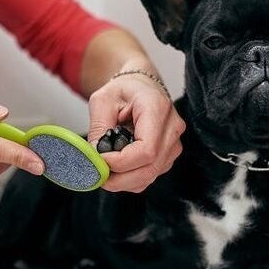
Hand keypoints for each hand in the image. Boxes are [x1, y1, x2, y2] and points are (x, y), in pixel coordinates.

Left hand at [87, 73, 183, 192]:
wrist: (140, 87)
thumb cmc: (123, 91)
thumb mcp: (102, 100)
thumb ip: (98, 128)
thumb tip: (95, 156)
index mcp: (157, 108)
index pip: (146, 149)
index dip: (121, 162)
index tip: (99, 159)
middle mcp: (172, 128)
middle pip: (149, 168)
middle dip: (119, 178)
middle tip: (97, 174)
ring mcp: (173, 144)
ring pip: (149, 176)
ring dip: (123, 181)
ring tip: (104, 169)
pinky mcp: (168, 155)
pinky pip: (149, 176)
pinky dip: (130, 179)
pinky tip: (117, 168)